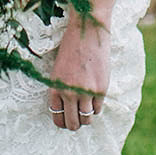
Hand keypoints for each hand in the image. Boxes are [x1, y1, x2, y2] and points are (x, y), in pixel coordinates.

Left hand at [48, 11, 109, 131]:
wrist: (87, 30)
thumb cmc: (72, 46)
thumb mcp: (59, 68)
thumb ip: (62, 87)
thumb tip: (68, 107)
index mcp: (55, 87)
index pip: (56, 117)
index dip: (62, 122)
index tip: (66, 120)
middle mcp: (68, 93)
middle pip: (72, 123)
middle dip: (74, 124)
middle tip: (78, 120)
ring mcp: (85, 92)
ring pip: (86, 119)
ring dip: (87, 118)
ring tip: (87, 110)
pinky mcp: (100, 89)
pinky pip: (98, 108)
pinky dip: (97, 106)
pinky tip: (95, 98)